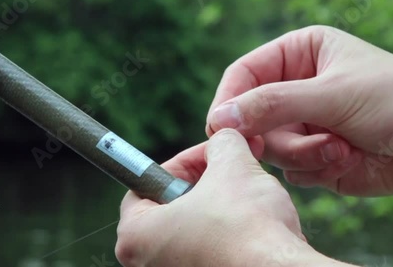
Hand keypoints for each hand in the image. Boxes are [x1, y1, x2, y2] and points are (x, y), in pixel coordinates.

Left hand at [115, 129, 355, 266]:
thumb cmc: (248, 227)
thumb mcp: (233, 166)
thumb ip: (221, 143)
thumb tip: (225, 139)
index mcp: (137, 235)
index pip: (147, 183)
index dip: (184, 161)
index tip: (210, 155)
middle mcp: (149, 264)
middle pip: (173, 206)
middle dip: (206, 183)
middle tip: (231, 171)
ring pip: (196, 229)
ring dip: (222, 206)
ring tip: (248, 197)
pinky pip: (214, 251)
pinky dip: (232, 235)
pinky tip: (255, 227)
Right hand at [206, 26, 392, 200]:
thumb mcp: (332, 94)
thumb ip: (272, 105)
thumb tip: (219, 118)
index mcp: (300, 54)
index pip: (243, 74)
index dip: (229, 102)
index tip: (222, 129)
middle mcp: (297, 88)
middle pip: (252, 116)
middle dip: (276, 135)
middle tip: (300, 140)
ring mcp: (304, 123)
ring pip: (270, 147)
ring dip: (303, 153)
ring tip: (340, 146)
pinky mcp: (314, 154)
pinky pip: (290, 169)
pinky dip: (315, 167)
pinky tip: (347, 157)